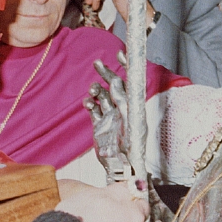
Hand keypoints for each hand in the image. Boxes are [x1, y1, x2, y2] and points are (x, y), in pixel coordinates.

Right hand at [85, 59, 130, 181]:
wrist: (120, 168)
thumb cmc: (131, 149)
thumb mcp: (129, 123)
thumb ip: (123, 103)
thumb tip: (116, 84)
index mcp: (133, 107)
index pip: (131, 82)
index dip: (127, 67)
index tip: (120, 53)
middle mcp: (122, 109)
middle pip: (114, 85)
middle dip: (106, 73)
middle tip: (97, 63)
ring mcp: (110, 116)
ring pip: (101, 96)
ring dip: (96, 89)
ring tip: (93, 91)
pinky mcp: (99, 125)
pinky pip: (93, 109)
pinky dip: (89, 104)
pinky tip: (88, 104)